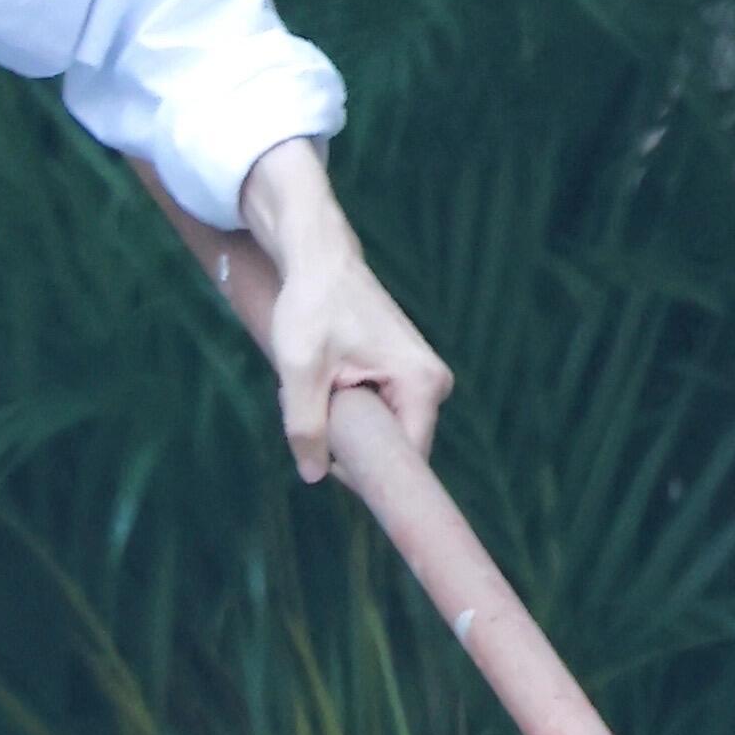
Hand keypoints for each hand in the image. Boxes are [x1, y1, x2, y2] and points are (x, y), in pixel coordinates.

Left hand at [237, 136, 453, 484]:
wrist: (318, 259)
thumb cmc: (311, 306)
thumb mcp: (299, 369)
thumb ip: (306, 424)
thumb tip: (313, 474)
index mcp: (421, 384)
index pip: (406, 460)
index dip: (368, 474)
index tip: (329, 467)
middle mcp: (435, 384)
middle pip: (396, 447)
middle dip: (352, 443)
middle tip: (314, 412)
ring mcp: (422, 379)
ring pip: (384, 430)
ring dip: (348, 424)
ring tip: (320, 389)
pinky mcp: (407, 374)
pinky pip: (382, 412)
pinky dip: (351, 408)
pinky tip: (328, 384)